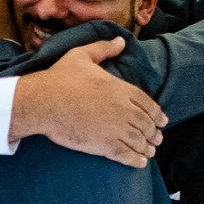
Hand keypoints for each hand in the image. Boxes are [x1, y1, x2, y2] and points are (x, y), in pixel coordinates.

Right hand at [11, 37, 167, 167]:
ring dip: (147, 147)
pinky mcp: (102, 144)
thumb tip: (121, 41)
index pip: (148, 104)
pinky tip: (139, 162)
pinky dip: (135, 160)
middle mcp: (122, 109)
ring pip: (138, 141)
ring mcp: (114, 129)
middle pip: (147, 124)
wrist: (42, 102)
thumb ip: (103, 48)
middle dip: (154, 133)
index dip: (158, 115)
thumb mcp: (81, 56)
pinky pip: (125, 155)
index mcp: (120, 89)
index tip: (162, 121)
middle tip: (156, 139)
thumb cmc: (59, 78)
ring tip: (149, 151)